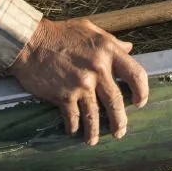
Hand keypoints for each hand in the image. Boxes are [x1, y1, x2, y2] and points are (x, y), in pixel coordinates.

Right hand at [10, 18, 148, 144]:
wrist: (29, 42)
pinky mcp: (64, 95)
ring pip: (95, 115)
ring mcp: (82, 84)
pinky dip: (74, 126)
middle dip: (119, 121)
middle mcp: (98, 69)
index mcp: (108, 51)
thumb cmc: (59, 34)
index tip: (139, 102)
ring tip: (93, 140)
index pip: (136, 75)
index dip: (142, 91)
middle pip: (116, 102)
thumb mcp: (90, 30)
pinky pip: (74, 117)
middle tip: (119, 132)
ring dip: (95, 131)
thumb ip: (112, 42)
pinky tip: (73, 130)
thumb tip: (129, 48)